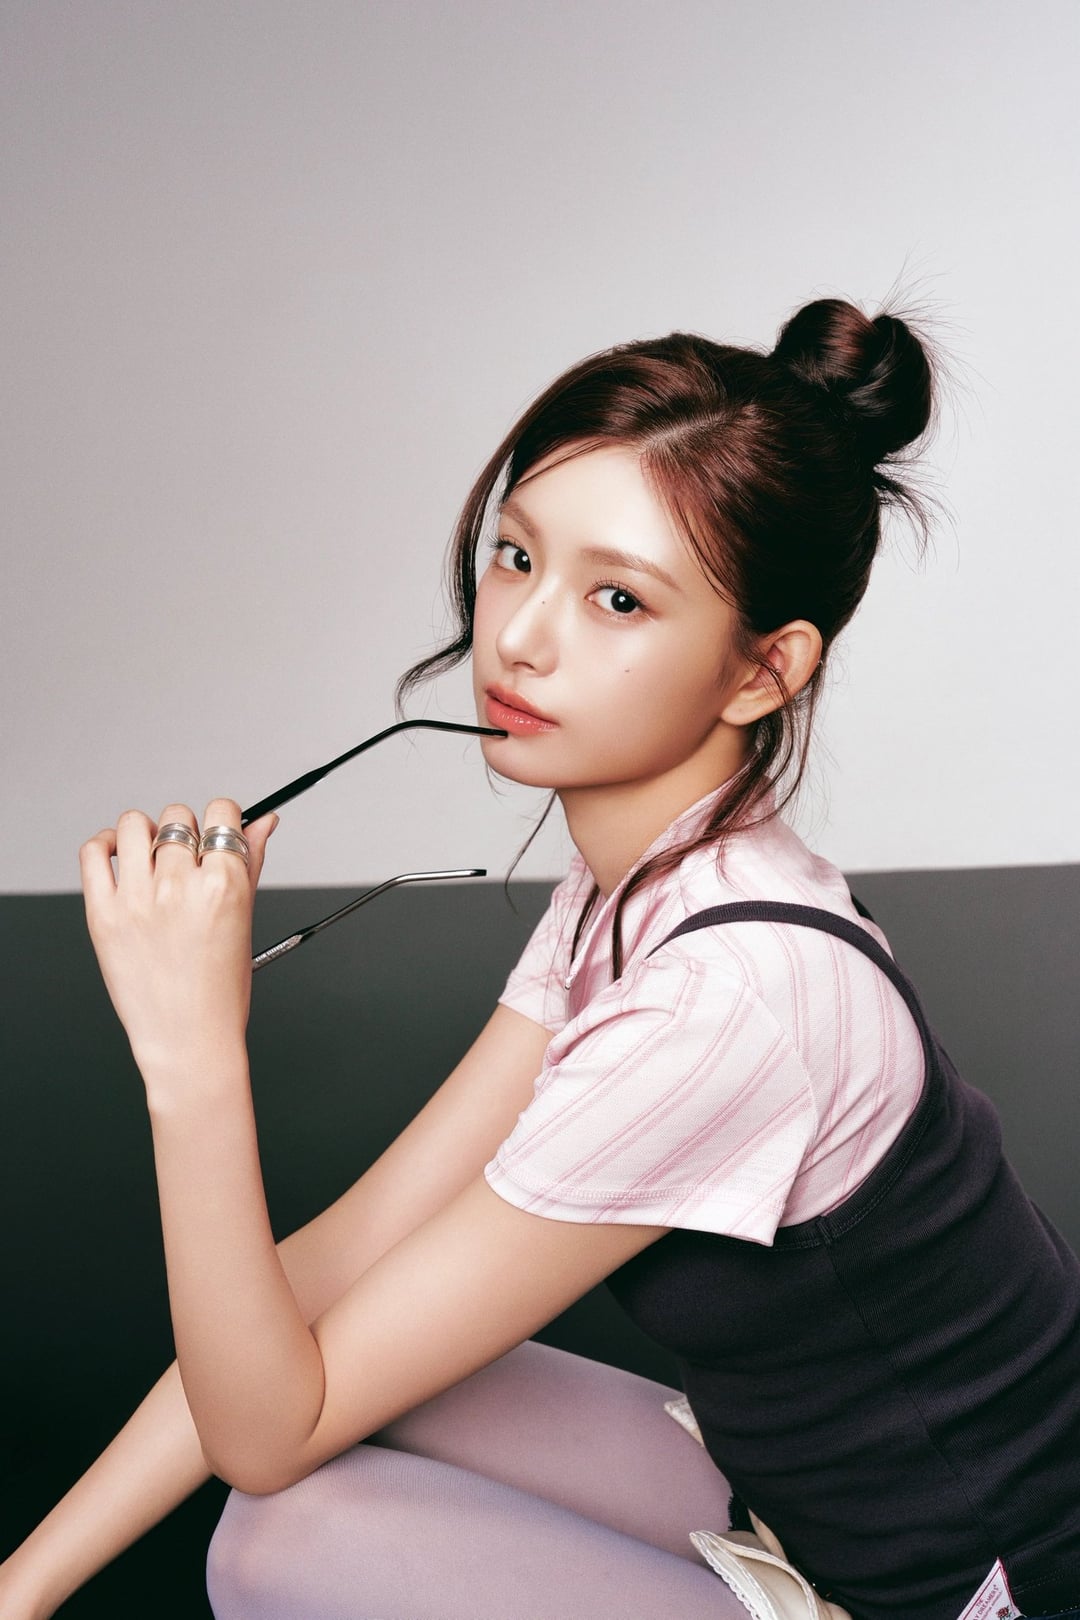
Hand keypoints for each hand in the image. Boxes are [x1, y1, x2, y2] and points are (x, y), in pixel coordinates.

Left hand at [79, 799, 276, 1081]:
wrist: (187, 1038)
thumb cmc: (221, 989)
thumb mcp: (245, 919)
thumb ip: (252, 862)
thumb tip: (264, 821)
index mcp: (224, 886)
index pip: (221, 813)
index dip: (221, 819)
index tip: (216, 832)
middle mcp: (179, 887)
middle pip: (178, 817)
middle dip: (185, 833)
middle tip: (185, 861)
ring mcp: (137, 900)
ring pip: (134, 825)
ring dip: (147, 834)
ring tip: (150, 858)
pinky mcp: (103, 914)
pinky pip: (93, 853)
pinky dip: (103, 845)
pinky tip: (117, 857)